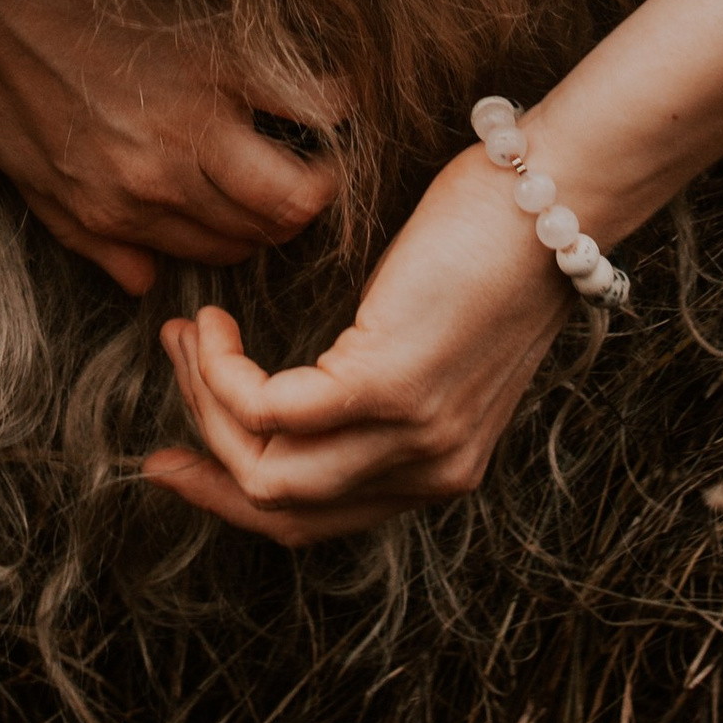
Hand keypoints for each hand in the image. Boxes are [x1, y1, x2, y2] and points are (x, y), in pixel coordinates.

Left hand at [0, 0, 342, 290]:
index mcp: (116, 209)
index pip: (212, 253)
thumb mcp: (23, 173)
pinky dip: (332, 105)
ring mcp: (198, 123)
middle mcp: (164, 180)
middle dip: (284, 221)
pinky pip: (307, 101)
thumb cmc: (0, 73)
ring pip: (293, 194)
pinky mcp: (223, 63)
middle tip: (291, 186)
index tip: (248, 215)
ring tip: (322, 157)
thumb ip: (86, 237)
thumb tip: (144, 283)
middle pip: (260, 232)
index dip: (240, 241)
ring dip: (319, 183)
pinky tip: (330, 98)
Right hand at [144, 0, 722, 539]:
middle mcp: (430, 472)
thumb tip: (288, 394)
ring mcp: (411, 435)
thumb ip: (377, 387)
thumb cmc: (489, 245)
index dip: (230, 498)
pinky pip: (268, 406)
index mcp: (440, 470)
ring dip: (205, 399)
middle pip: (279, 507)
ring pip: (265, 466)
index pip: (314, 522)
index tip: (175, 459)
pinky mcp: (389, 385)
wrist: (552, 200)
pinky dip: (223, 368)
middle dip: (205, 452)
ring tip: (191, 332)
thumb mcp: (430, 340)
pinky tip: (215, 322)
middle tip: (170, 372)